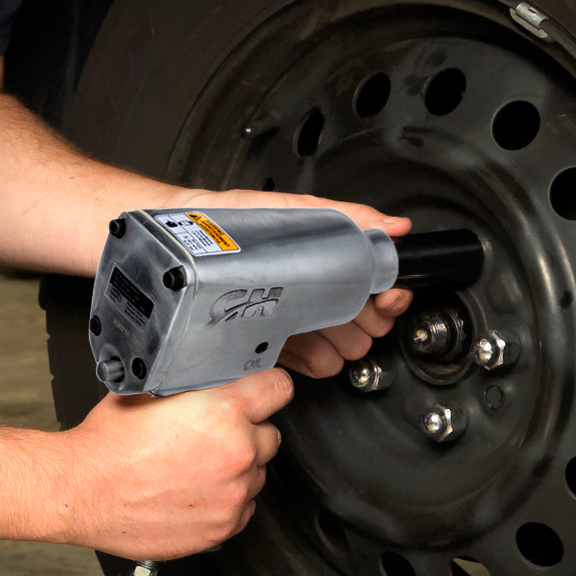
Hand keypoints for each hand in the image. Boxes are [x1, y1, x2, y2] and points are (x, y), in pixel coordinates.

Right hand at [59, 369, 292, 559]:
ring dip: (237, 470)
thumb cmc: (105, 447)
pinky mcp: (221, 527)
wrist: (80, 492)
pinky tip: (195, 492)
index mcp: (222, 413)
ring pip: (257, 475)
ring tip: (196, 468)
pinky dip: (226, 500)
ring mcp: (232, 496)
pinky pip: (243, 509)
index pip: (278, 388)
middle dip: (247, 433)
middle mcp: (235, 454)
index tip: (263, 392)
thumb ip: (190, 388)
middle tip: (212, 436)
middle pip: (269, 435)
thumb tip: (205, 381)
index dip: (268, 387)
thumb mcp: (148, 393)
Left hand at [184, 188, 413, 378]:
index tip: (382, 295)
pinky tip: (300, 343)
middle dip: (364, 319)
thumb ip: (345, 217)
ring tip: (321, 324)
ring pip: (346, 349)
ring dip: (340, 342)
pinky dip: (313, 359)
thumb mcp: (294, 209)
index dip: (387, 296)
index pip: (381, 291)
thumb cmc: (234, 221)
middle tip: (349, 306)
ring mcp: (301, 322)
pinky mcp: (276, 344)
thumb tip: (393, 226)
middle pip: (369, 325)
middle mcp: (321, 295)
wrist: (182, 244)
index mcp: (332, 265)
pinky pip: (312, 366)